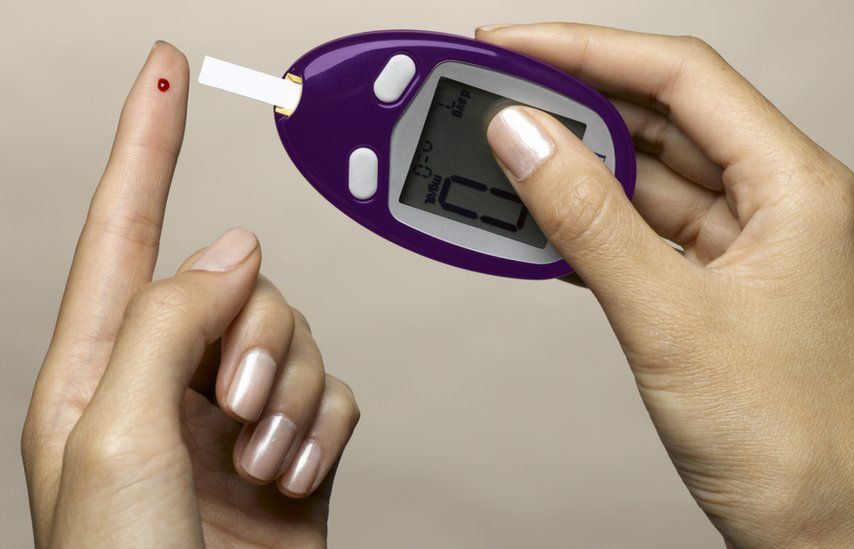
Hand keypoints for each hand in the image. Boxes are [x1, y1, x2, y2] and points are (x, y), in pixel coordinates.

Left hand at [22, 42, 358, 546]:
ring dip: (290, 394)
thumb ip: (170, 319)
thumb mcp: (115, 432)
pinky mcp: (290, 450)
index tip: (163, 73)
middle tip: (231, 405)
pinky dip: (321, 427)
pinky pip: (334, 393)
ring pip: (297, 336)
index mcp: (96, 367)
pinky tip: (289, 475)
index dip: (144, 144)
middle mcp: (166, 381)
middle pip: (243, 286)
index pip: (123, 227)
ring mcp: (231, 417)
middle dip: (256, 335)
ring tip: (259, 457)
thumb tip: (232, 247)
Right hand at [480, 23, 853, 546]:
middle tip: (492, 96)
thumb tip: (523, 137)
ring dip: (581, 167)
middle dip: (575, 104)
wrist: (823, 538)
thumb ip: (587, 219)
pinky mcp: (731, 287)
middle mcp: (786, 203)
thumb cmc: (786, 443)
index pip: (683, 76)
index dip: (587, 50)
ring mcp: (759, 247)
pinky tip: (544, 221)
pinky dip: (598, 223)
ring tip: (503, 155)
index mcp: (799, 188)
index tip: (509, 46)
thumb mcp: (668, 318)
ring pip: (656, 177)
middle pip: (667, 119)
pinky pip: (653, 231)